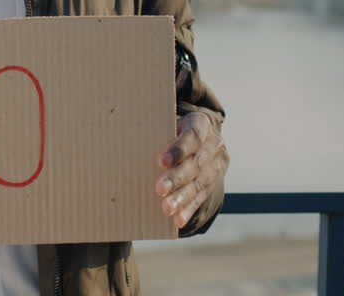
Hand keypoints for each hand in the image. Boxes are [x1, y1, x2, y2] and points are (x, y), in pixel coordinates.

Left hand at [154, 111, 228, 228]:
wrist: (199, 139)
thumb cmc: (172, 129)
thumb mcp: (167, 123)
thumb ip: (157, 132)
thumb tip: (128, 139)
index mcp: (200, 124)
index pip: (192, 136)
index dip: (178, 150)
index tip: (161, 161)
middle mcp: (213, 145)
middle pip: (196, 163)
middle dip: (177, 178)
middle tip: (159, 189)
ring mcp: (215, 166)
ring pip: (199, 183)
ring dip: (182, 198)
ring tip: (166, 208)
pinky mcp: (213, 184)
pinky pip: (201, 198)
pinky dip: (188, 209)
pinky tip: (178, 219)